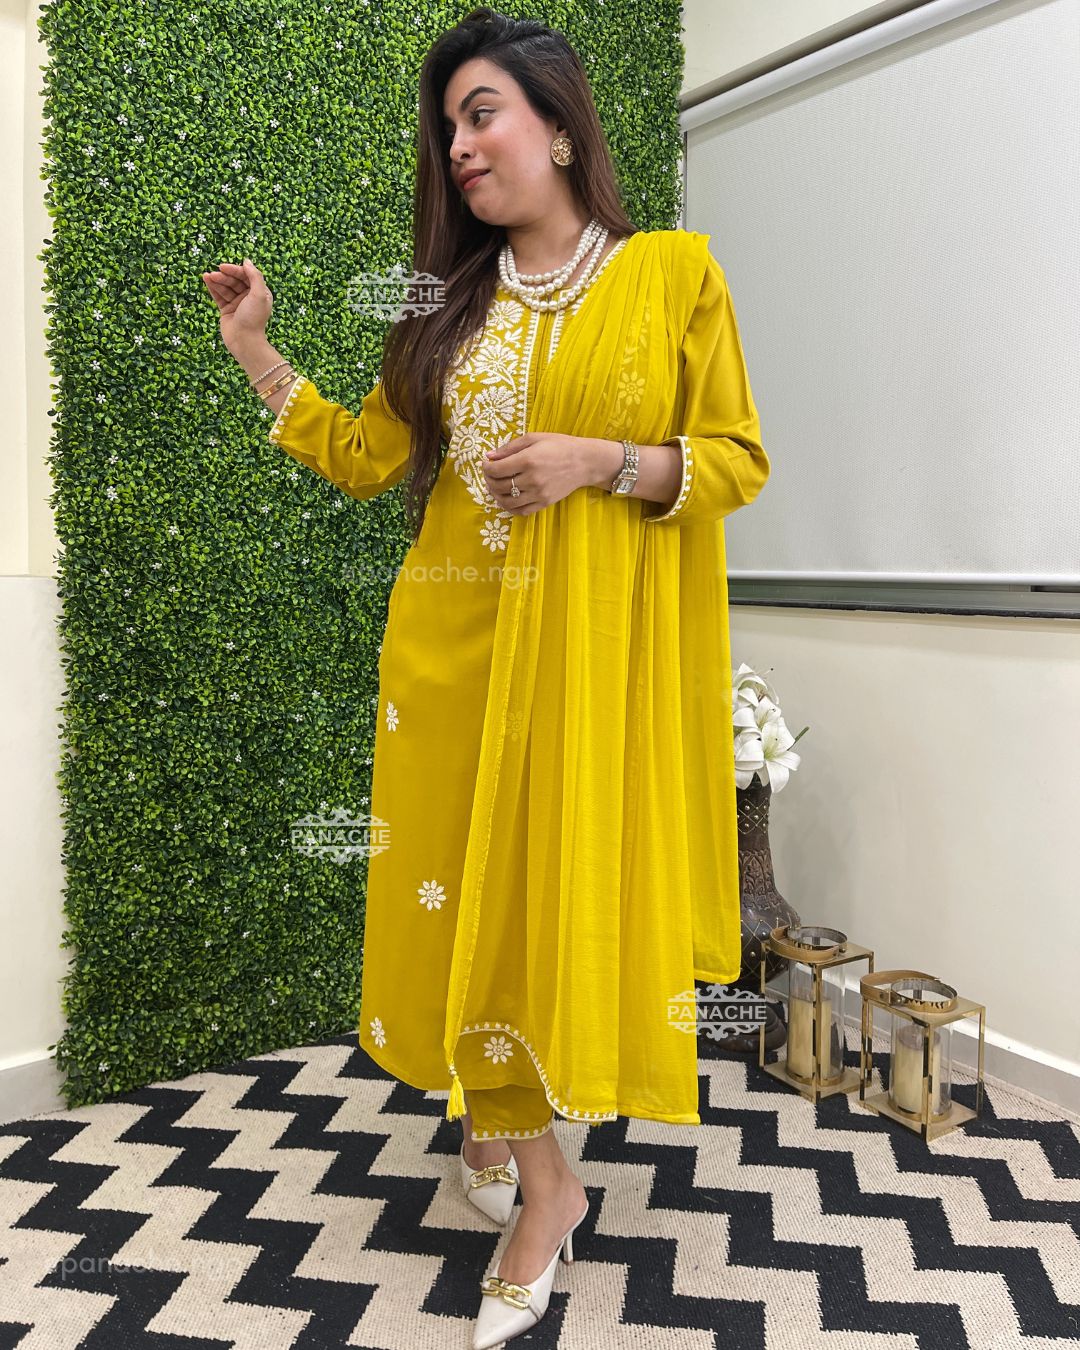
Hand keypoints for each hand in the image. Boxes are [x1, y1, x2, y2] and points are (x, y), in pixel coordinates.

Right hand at [201, 258, 273, 353]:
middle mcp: (249, 297)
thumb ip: (255, 276)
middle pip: (235, 281)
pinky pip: (219, 296)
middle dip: (224, 276)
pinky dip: (213, 288)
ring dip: (216, 281)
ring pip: (226, 287)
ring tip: (207, 276)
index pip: (246, 275)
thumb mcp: (259, 295)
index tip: (223, 267)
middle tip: (214, 274)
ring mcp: (237, 304)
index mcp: (260, 293)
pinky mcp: (226, 310)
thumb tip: (246, 261)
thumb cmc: (253, 319)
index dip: (235, 270)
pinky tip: (206, 279)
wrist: (244, 341)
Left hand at [482, 432, 598, 515]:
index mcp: (527, 460)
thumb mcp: (534, 438)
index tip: (486, 463)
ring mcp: (538, 494)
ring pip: (506, 501)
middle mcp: (531, 479)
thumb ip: (509, 447)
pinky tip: (506, 499)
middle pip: (498, 486)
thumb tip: (489, 456)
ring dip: (495, 495)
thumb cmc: (559, 445)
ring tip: (495, 487)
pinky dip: (508, 507)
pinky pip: (520, 511)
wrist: (584, 462)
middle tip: (489, 474)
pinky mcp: (544, 503)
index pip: (496, 470)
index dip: (486, 467)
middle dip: (488, 480)